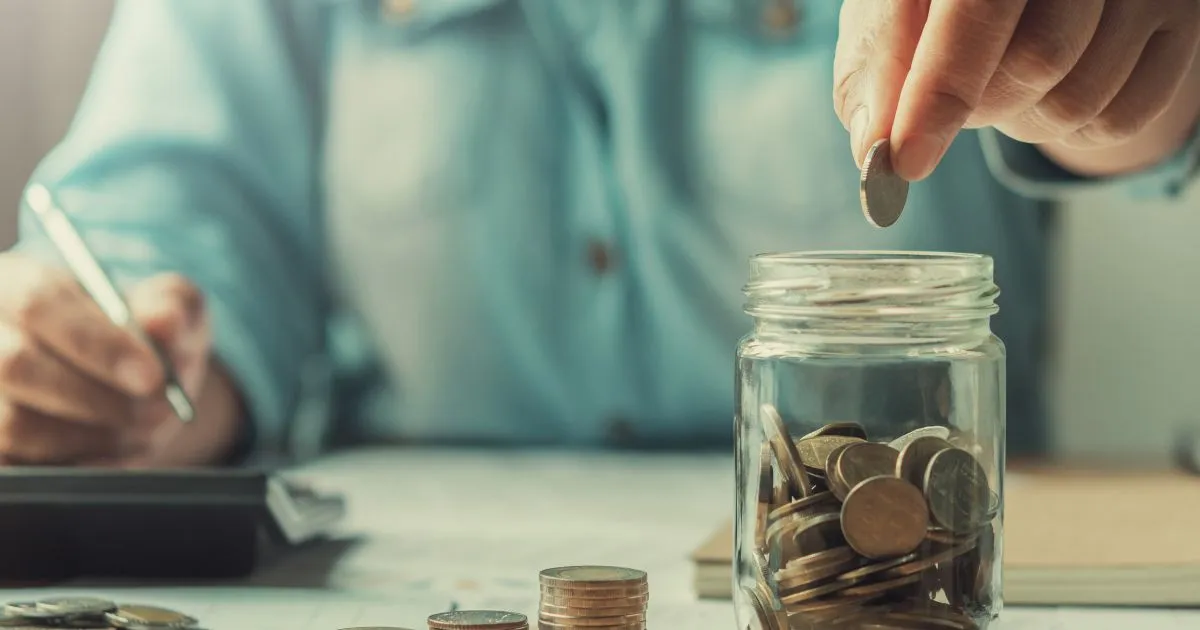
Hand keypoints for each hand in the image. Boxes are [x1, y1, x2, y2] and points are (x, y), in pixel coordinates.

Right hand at [0, 254, 241, 466]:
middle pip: (15, 365)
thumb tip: (164, 321)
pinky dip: (80, 466)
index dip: (97, 344)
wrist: (137, 390)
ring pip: (15, 424)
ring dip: (94, 435)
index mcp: (18, 284)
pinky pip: (22, 467)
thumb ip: (174, 306)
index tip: (152, 376)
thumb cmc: (148, 339)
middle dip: (97, 396)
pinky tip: (120, 454)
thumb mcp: (173, 310)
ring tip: (146, 428)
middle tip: (159, 410)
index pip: (40, 304)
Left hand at [834, 0, 1199, 180]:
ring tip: (1001, 82)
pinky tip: (1048, 91)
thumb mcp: (896, 6)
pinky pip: (1119, 121)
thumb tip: (874, 144)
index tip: (905, 159)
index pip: (975, 9)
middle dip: (976, 108)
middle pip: (1034, 62)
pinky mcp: (1180, 19)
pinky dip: (1068, 131)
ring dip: (1019, 123)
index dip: (937, 91)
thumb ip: (876, 65)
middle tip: (951, 99)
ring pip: (1076, 100)